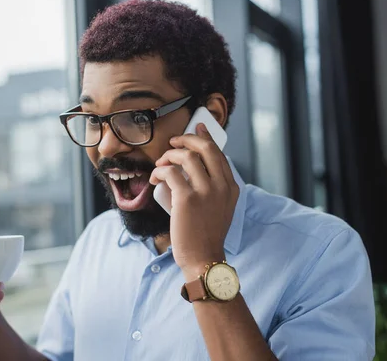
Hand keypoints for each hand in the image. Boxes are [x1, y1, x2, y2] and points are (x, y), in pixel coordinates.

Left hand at [150, 124, 239, 278]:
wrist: (203, 258)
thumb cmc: (206, 234)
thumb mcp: (220, 208)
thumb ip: (214, 187)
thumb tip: (194, 165)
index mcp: (232, 187)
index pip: (219, 153)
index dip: (206, 137)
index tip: (197, 127)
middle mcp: (222, 186)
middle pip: (205, 148)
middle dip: (187, 138)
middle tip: (173, 142)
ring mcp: (206, 191)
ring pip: (186, 157)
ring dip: (168, 156)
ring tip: (160, 165)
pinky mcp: (186, 199)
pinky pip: (170, 172)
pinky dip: (159, 171)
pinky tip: (154, 178)